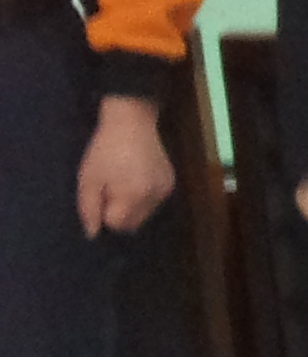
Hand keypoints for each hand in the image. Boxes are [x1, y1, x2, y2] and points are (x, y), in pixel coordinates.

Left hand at [76, 94, 173, 236]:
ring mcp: (165, 190)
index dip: (105, 212)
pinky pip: (154, 202)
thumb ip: (89, 209)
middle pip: (133, 224)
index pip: (117, 225)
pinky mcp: (170, 183)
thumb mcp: (88, 179)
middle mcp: (154, 197)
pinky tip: (138, 178)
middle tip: (111, 188)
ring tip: (124, 181)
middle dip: (119, 213)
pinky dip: (144, 197)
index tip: (102, 193)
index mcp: (133, 196)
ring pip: (144, 214)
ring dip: (132, 207)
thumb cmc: (104, 150)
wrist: (131, 122)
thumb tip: (93, 235)